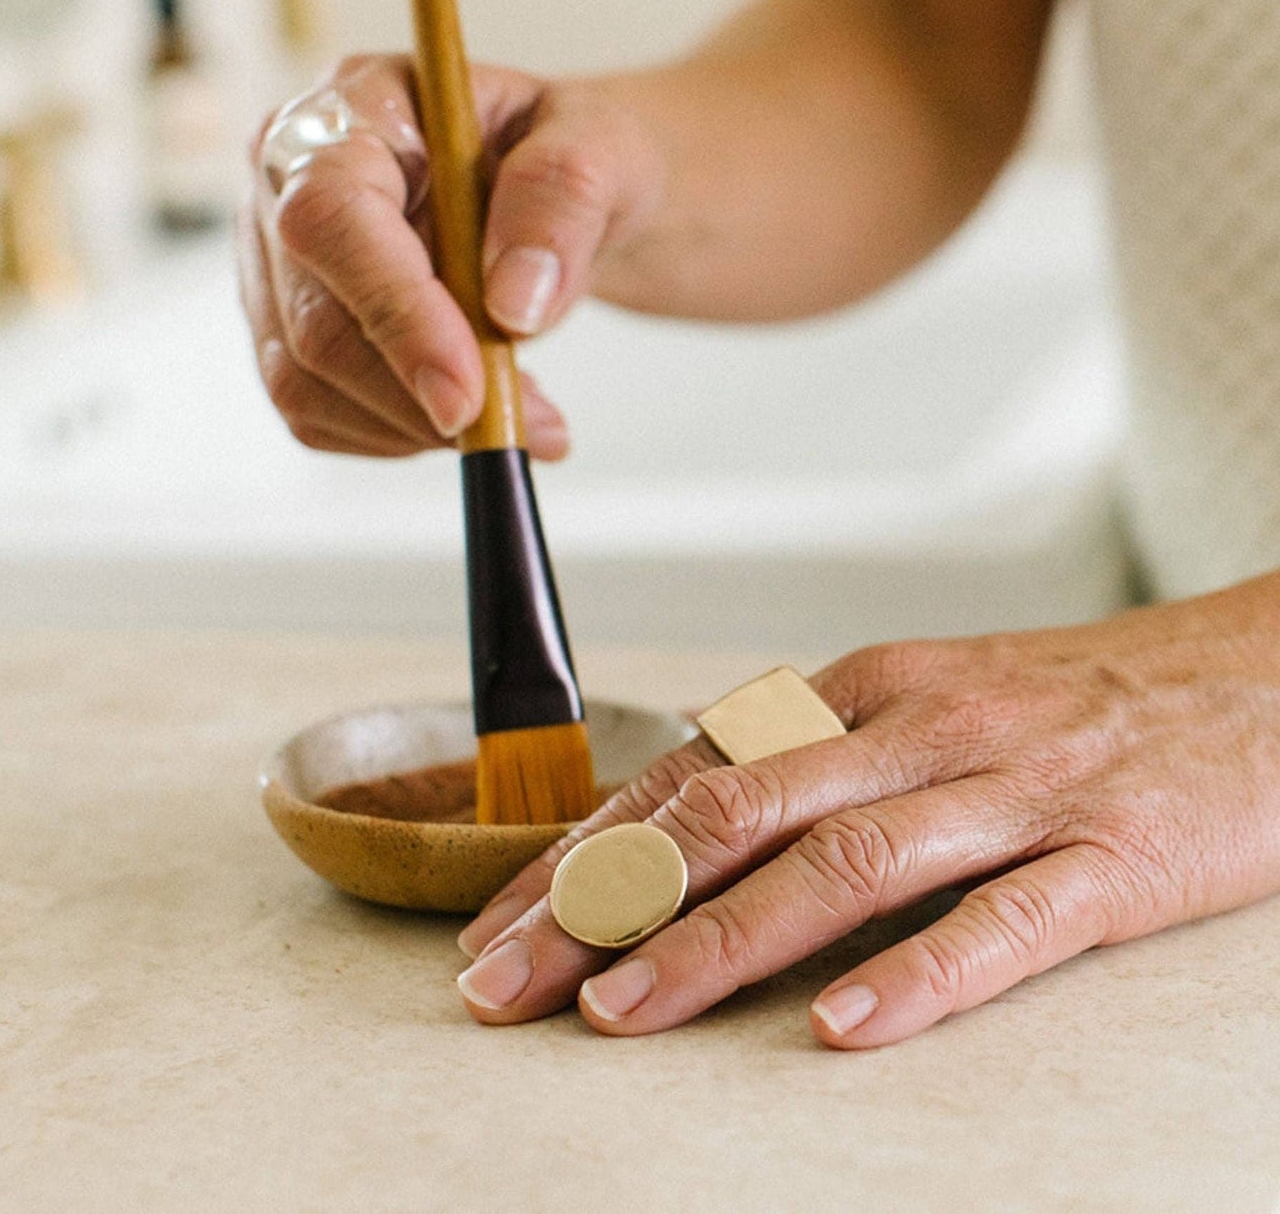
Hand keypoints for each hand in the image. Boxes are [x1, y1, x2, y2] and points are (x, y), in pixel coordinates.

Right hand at [239, 55, 663, 457]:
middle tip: (527, 426)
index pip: (333, 215)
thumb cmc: (579, 158)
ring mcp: (279, 260)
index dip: (394, 312)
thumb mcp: (607, 148)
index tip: (468, 392)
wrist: (567, 204)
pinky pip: (318, 414)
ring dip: (417, 426)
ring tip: (519, 414)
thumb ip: (562, 199)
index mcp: (356, 105)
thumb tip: (512, 304)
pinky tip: (466, 408)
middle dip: (418, 395)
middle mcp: (289, 178)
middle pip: (312, 321)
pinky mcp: (286, 329)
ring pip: (306, 382)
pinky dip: (400, 435)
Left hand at [455, 575, 1279, 1046]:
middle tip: (504, 986)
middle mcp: (914, 729)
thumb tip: (680, 820)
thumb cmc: (1064, 702)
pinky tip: (839, 1028)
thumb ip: (811, 760)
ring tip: (622, 1016)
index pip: (689, 774)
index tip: (498, 926)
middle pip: (730, 815)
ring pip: (840, 865)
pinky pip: (1003, 922)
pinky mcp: (1111, 857)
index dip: (583, 854)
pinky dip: (916, 976)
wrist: (1255, 674)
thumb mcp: (920, 705)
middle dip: (603, 905)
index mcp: (858, 691)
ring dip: (719, 942)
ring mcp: (1010, 791)